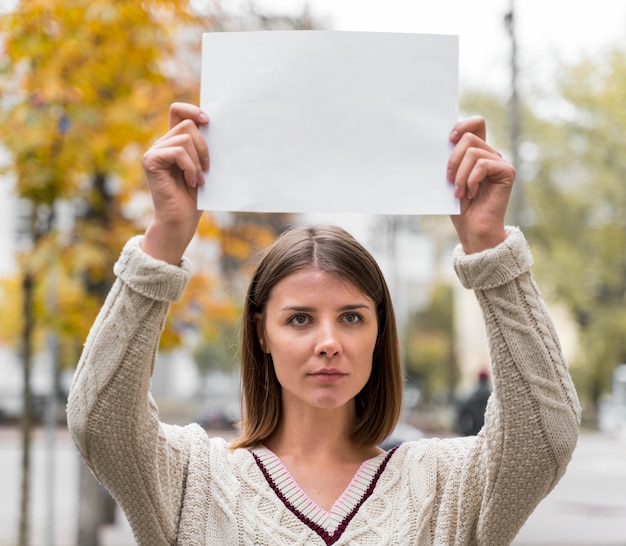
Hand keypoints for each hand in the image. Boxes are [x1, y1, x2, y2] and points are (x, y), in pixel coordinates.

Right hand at [141, 103, 209, 263]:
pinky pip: (178, 151)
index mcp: (173, 143)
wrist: (180, 221)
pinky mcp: (150, 161)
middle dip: (204, 146)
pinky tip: (192, 182)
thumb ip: (203, 148)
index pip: (178, 111)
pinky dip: (190, 167)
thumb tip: (215, 126)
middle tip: (207, 169)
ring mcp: (154, 152)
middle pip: (187, 125)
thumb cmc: (195, 198)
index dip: (192, 110)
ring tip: (199, 179)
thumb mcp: (203, 168)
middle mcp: (161, 144)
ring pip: (185, 138)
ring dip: (198, 160)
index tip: (208, 122)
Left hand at [447, 116, 514, 253]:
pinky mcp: (507, 172)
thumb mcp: (449, 179)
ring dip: (460, 174)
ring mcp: (499, 163)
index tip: (448, 138)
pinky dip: (471, 180)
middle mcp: (490, 154)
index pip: (476, 124)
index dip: (463, 124)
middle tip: (448, 179)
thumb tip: (441, 141)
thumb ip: (450, 159)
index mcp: (477, 153)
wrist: (472, 229)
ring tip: (458, 192)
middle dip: (453, 159)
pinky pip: (482, 165)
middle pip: (469, 137)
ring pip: (473, 152)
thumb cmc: (459, 207)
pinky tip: (471, 193)